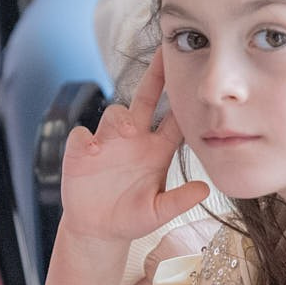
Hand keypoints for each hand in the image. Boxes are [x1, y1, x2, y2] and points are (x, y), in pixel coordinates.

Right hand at [59, 49, 209, 244]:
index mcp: (157, 150)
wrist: (97, 230)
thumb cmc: (131, 219)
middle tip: (163, 54)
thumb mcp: (157, 212)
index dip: (183, 98)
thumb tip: (204, 189)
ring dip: (120, 119)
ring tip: (125, 133)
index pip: (174, 118)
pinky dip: (84, 138)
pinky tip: (90, 151)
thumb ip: (179, 201)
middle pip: (146, 98)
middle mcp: (134, 139)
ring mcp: (107, 142)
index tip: (194, 75)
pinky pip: (81, 134)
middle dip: (155, 76)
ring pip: (114, 113)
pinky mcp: (81, 151)